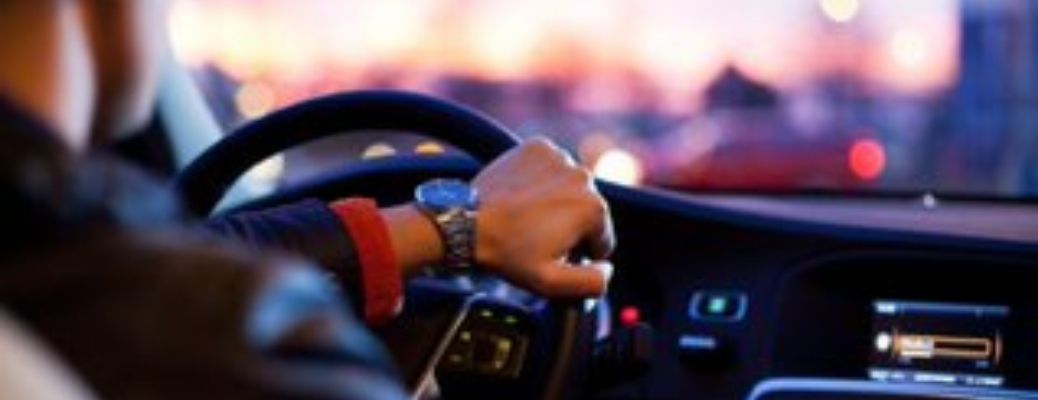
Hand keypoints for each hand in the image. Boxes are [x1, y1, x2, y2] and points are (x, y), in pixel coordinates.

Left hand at [472, 137, 614, 297]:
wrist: (466, 222)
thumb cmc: (507, 253)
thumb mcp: (552, 283)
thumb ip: (592, 283)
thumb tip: (607, 269)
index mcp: (593, 209)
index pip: (602, 239)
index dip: (579, 253)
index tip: (552, 253)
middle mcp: (582, 176)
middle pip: (587, 210)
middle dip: (569, 226)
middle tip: (537, 237)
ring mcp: (559, 157)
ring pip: (569, 188)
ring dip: (557, 201)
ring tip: (528, 217)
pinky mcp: (538, 147)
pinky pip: (551, 167)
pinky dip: (542, 180)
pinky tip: (524, 196)